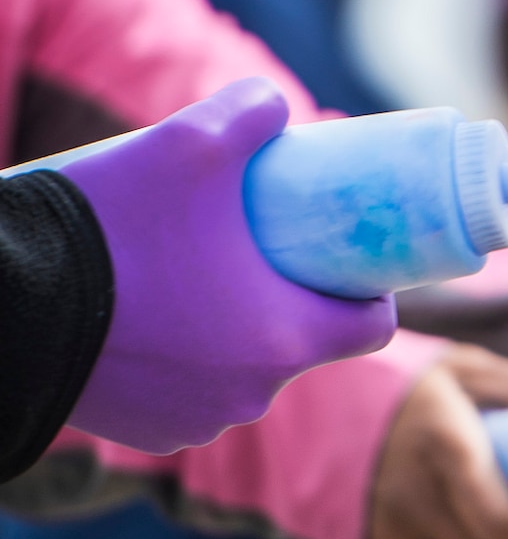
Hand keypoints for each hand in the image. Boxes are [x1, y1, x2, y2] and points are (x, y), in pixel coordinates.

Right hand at [62, 78, 395, 451]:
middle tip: (252, 248)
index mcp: (285, 340)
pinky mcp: (142, 433)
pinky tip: (148, 318)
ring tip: (189, 277)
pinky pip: (184, 395)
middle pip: (301, 343)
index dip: (366, 287)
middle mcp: (250, 397)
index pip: (371, 326)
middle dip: (285, 298)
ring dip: (228, 332)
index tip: (341, 254)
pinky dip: (177, 362)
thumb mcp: (188, 143)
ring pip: (240, 370)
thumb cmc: (104, 224)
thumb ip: (250, 112)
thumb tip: (273, 104)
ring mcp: (193, 423)